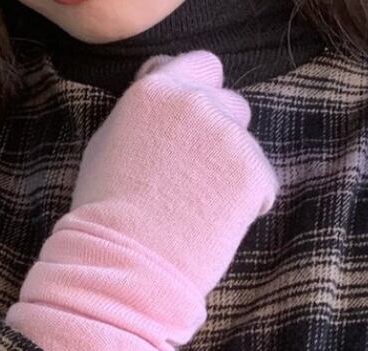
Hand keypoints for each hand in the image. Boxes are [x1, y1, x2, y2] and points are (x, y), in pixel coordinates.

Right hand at [4, 50, 279, 350]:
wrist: (122, 266)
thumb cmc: (104, 218)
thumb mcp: (108, 146)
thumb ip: (144, 114)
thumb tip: (165, 97)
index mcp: (155, 89)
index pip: (202, 66)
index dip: (199, 99)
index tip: (189, 135)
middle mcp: (194, 101)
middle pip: (231, 106)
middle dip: (220, 139)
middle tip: (194, 185)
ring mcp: (227, 136)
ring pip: (247, 148)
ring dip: (234, 174)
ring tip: (198, 213)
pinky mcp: (253, 172)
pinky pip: (264, 186)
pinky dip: (248, 208)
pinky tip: (213, 228)